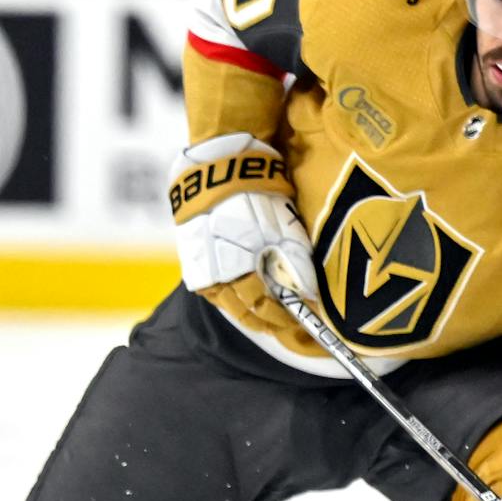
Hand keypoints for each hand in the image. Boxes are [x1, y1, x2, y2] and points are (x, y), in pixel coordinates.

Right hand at [170, 132, 318, 309]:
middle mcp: (217, 279)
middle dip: (270, 323)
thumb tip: (307, 298)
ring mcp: (202, 272)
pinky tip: (246, 298)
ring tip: (270, 317)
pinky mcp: (194, 263)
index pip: (265, 309)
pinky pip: (216, 293)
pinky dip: (233, 300)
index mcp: (240, 271)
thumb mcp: (283, 230)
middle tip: (290, 327)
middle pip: (246, 314)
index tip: (304, 326)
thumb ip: (296, 268)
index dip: (285, 320)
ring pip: (229, 306)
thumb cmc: (254, 198)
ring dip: (250, 314)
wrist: (216, 173)